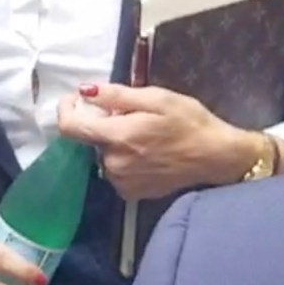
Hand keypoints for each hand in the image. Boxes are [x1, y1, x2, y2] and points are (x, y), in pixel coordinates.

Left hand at [58, 86, 261, 198]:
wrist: (216, 157)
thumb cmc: (189, 122)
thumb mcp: (155, 98)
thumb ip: (116, 96)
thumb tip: (84, 91)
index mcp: (118, 138)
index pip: (70, 127)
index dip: (67, 109)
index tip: (76, 98)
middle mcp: (114, 164)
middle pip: (89, 139)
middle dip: (101, 122)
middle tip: (129, 114)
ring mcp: (122, 183)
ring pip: (102, 154)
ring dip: (112, 141)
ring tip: (141, 132)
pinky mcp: (132, 193)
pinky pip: (115, 170)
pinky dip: (122, 157)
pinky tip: (145, 150)